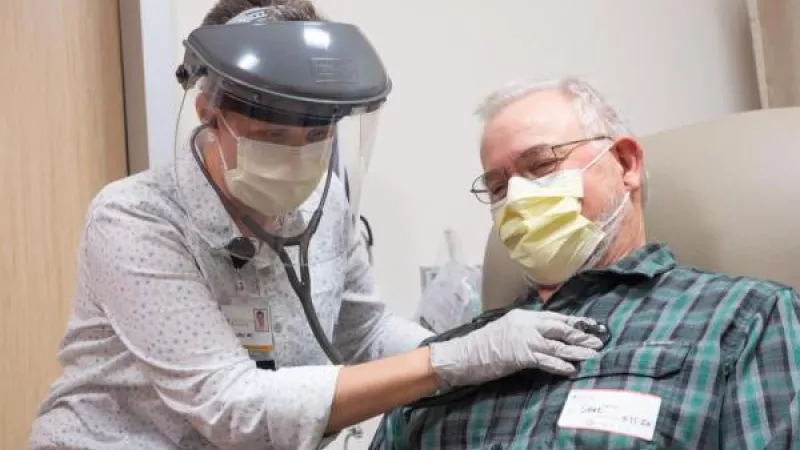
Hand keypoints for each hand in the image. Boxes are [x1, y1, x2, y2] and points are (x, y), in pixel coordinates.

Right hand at [428, 309, 603, 387]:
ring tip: (593, 354)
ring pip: (557, 344)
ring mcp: (524, 338)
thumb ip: (525, 330)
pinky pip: (546, 360)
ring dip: (576, 350)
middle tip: (599, 339)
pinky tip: (572, 369)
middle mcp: (526, 323)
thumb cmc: (482, 345)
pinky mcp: (520, 355)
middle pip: (560, 328)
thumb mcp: (506, 330)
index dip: (575, 322)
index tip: (592, 325)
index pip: (555, 317)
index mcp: (523, 315)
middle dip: (580, 334)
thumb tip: (544, 336)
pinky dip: (560, 365)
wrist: (463, 354)